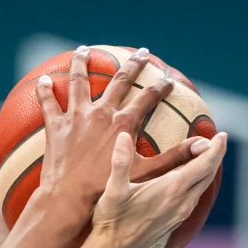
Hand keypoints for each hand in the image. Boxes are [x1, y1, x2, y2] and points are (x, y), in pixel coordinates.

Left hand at [33, 46, 171, 220]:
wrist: (69, 197)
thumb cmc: (107, 188)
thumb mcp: (146, 173)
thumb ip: (174, 157)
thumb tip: (203, 145)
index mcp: (123, 123)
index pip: (147, 98)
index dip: (160, 88)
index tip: (168, 79)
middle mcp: (101, 113)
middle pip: (119, 80)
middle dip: (133, 65)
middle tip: (141, 53)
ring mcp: (76, 117)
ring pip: (79, 81)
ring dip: (82, 63)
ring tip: (84, 50)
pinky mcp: (55, 126)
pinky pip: (48, 103)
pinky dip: (46, 90)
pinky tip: (44, 78)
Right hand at [86, 130, 227, 247]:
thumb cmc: (112, 221)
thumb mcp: (113, 190)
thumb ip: (120, 162)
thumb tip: (123, 136)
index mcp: (171, 190)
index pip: (204, 165)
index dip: (215, 148)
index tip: (222, 134)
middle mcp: (181, 202)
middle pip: (208, 174)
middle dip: (216, 155)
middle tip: (221, 138)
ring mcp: (180, 213)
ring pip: (202, 187)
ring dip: (208, 169)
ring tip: (209, 155)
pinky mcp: (174, 221)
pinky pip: (195, 197)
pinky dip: (199, 182)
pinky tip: (192, 180)